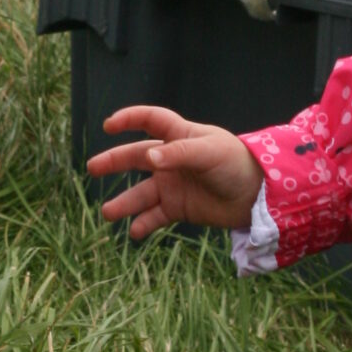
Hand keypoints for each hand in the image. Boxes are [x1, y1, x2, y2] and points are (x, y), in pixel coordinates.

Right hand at [86, 104, 264, 240]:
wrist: (259, 195)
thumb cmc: (236, 163)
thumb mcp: (209, 152)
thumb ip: (179, 154)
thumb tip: (149, 156)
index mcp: (180, 136)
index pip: (151, 120)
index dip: (130, 118)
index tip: (109, 125)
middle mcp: (172, 159)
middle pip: (136, 157)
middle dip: (114, 162)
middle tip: (92, 168)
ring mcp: (174, 185)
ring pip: (141, 193)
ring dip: (124, 202)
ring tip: (108, 213)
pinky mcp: (179, 208)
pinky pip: (155, 216)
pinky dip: (144, 224)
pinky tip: (134, 232)